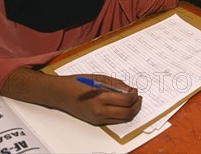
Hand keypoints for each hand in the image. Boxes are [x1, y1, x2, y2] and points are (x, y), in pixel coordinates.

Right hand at [1, 69, 141, 125]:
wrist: (61, 94)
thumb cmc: (78, 82)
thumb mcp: (99, 78)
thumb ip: (116, 84)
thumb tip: (130, 90)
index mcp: (101, 98)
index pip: (126, 101)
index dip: (135, 96)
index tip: (136, 90)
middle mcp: (100, 111)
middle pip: (127, 113)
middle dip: (137, 106)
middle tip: (139, 98)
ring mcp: (98, 118)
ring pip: (122, 119)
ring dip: (131, 111)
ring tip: (134, 103)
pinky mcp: (96, 122)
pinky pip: (114, 121)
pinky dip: (122, 115)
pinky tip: (123, 106)